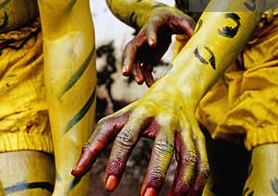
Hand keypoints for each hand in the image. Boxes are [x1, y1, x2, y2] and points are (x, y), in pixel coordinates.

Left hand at [71, 88, 208, 195]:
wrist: (176, 92)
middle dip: (156, 173)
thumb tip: (75, 172)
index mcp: (140, 113)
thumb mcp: (116, 121)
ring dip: (181, 184)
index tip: (109, 186)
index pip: (126, 137)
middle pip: (163, 147)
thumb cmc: (139, 112)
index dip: (117, 161)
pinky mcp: (199, 140)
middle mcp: (165, 121)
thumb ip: (95, 143)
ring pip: (188, 158)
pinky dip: (197, 185)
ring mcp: (185, 130)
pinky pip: (202, 165)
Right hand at [122, 6, 195, 85]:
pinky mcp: (147, 57)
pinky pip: (144, 68)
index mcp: (154, 24)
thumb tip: (193, 35)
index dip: (151, 36)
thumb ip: (187, 26)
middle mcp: (144, 37)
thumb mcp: (181, 19)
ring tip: (140, 82)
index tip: (152, 44)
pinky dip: (146, 77)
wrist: (163, 19)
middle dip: (128, 60)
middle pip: (132, 47)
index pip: (150, 29)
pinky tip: (150, 85)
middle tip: (126, 73)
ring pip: (135, 60)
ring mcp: (144, 48)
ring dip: (136, 71)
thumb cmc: (173, 19)